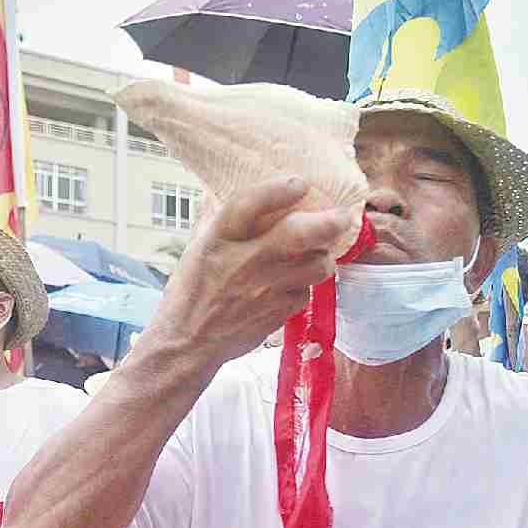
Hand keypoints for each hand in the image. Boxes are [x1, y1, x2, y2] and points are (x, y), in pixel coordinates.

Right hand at [153, 177, 355, 366]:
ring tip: (318, 255)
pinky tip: (294, 284)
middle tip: (340, 217)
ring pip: (316, 265)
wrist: (187, 343)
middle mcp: (244, 262)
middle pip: (299, 234)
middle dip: (327, 222)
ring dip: (323, 258)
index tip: (300, 184)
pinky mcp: (277, 314)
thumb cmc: (190, 292)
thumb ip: (216, 219)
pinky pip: (306, 293)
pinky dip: (305, 287)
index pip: (251, 203)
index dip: (280, 189)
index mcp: (219, 240)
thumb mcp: (196, 249)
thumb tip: (227, 187)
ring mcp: (264, 290)